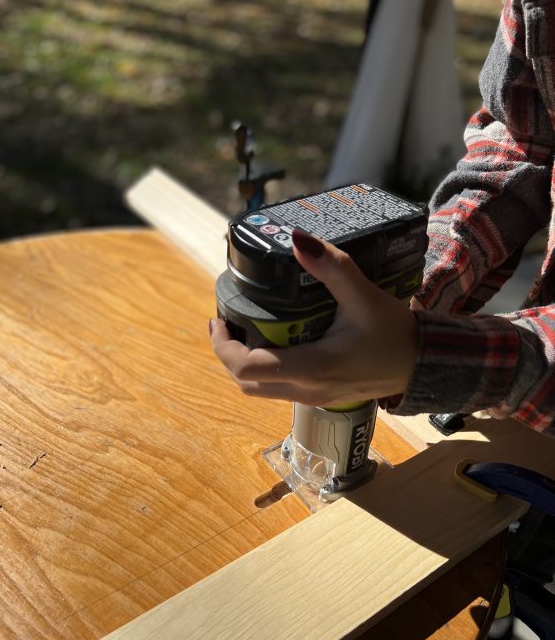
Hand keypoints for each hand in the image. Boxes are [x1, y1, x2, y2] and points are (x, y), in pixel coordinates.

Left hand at [210, 230, 418, 406]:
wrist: (420, 366)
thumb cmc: (394, 334)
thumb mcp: (364, 296)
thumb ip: (332, 268)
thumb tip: (297, 240)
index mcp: (312, 367)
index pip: (247, 368)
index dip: (223, 346)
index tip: (219, 320)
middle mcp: (306, 390)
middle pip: (246, 383)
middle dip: (227, 354)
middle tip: (228, 323)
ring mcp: (312, 399)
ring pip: (260, 390)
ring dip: (244, 364)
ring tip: (244, 331)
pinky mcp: (319, 399)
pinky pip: (278, 390)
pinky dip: (264, 370)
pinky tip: (273, 343)